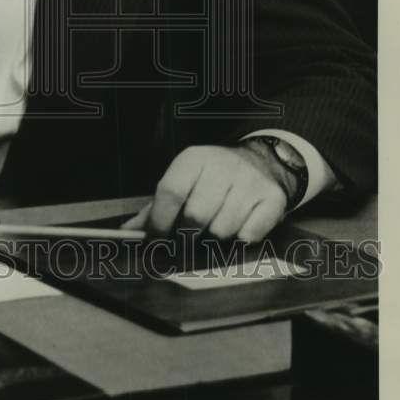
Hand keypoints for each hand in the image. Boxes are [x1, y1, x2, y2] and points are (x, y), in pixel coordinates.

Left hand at [123, 144, 289, 243]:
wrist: (259, 163)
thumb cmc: (211, 179)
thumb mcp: (183, 182)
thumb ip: (155, 209)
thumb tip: (127, 233)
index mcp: (194, 158)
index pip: (170, 192)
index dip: (160, 222)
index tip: (155, 240)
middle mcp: (222, 165)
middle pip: (196, 216)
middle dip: (186, 237)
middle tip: (185, 241)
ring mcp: (249, 181)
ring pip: (222, 230)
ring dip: (214, 240)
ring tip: (213, 230)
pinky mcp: (272, 198)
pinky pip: (248, 235)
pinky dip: (239, 240)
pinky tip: (237, 227)